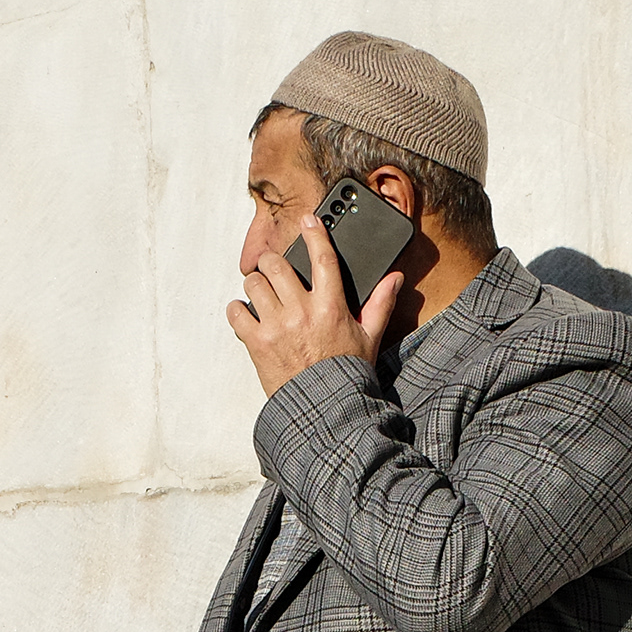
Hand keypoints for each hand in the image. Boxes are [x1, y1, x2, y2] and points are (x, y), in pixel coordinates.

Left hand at [228, 210, 404, 398]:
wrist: (324, 412)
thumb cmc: (346, 375)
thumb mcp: (369, 338)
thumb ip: (380, 304)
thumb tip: (395, 279)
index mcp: (331, 307)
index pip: (323, 258)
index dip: (315, 233)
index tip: (309, 219)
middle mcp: (302, 312)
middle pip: (276, 265)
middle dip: (274, 264)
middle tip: (276, 272)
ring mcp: (276, 326)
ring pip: (253, 283)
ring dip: (256, 286)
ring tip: (263, 298)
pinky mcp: (256, 343)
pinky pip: (236, 312)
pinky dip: (237, 311)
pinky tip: (248, 317)